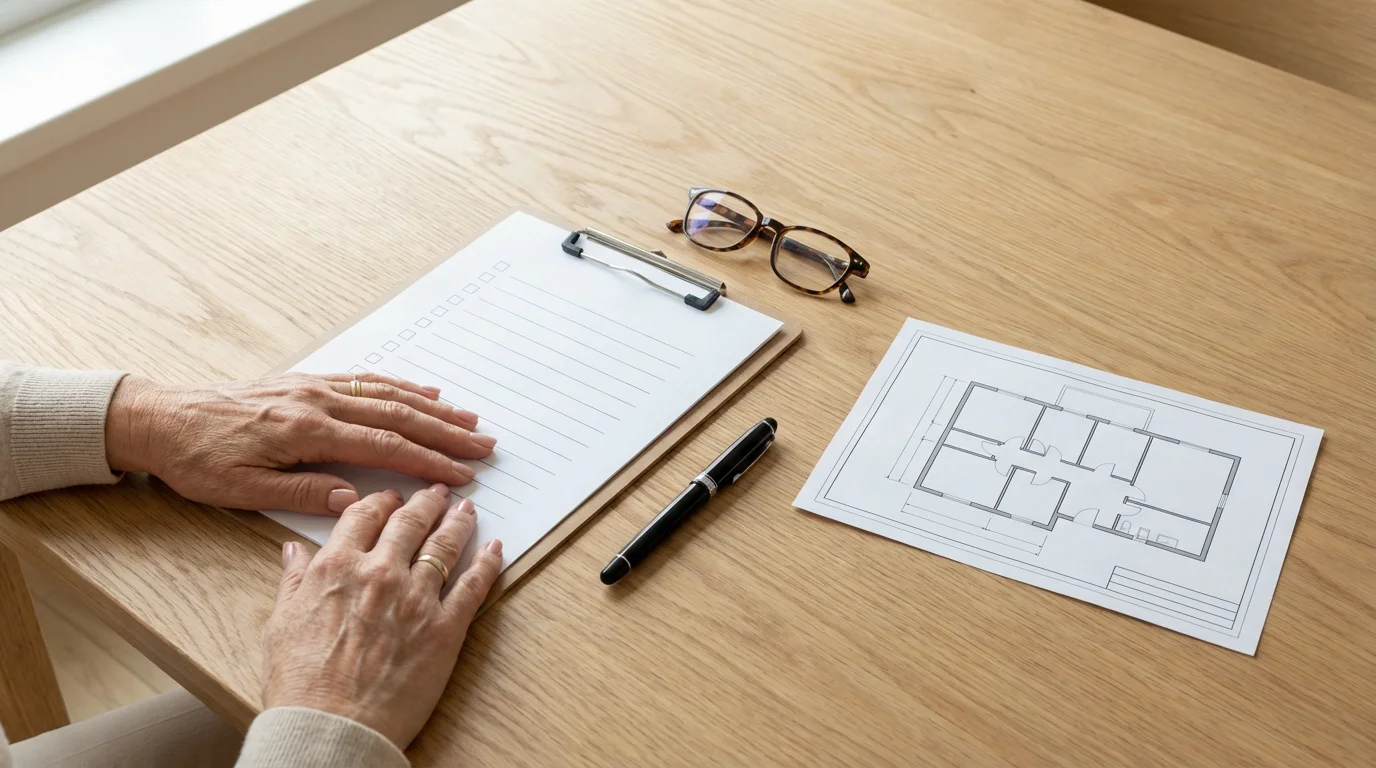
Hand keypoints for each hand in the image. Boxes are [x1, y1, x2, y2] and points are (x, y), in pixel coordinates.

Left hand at [104, 372, 495, 513]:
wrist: (163, 418)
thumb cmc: (198, 460)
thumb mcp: (241, 491)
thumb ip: (301, 492)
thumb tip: (353, 497)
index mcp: (306, 431)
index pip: (382, 447)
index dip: (427, 462)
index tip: (460, 475)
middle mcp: (317, 401)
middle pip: (397, 415)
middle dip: (445, 433)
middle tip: (484, 444)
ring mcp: (314, 387)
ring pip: (387, 394)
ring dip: (433, 408)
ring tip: (469, 419)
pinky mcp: (307, 381)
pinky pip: (365, 379)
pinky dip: (400, 386)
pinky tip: (424, 393)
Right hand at [262, 486, 501, 748]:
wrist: (331, 727)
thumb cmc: (302, 684)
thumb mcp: (282, 624)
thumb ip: (293, 581)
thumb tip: (293, 550)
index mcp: (337, 568)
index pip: (363, 517)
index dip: (380, 502)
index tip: (389, 498)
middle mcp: (380, 573)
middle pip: (409, 522)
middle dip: (425, 503)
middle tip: (436, 494)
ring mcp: (416, 599)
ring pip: (444, 546)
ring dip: (458, 522)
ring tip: (466, 509)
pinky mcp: (445, 628)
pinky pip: (474, 586)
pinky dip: (488, 563)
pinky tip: (494, 549)